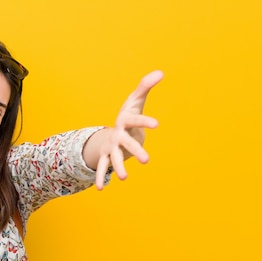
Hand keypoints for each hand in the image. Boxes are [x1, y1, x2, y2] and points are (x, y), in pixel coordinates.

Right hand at [94, 70, 163, 189]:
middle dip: (135, 151)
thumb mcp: (137, 100)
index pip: (136, 120)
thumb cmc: (129, 113)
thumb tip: (161, 72)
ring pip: (113, 158)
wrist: (115, 129)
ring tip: (124, 178)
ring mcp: (111, 146)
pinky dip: (101, 177)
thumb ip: (146, 86)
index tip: (157, 125)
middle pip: (126, 143)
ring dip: (118, 167)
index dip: (145, 122)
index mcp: (125, 120)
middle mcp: (117, 134)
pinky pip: (102, 168)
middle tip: (147, 160)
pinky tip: (102, 188)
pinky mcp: (107, 156)